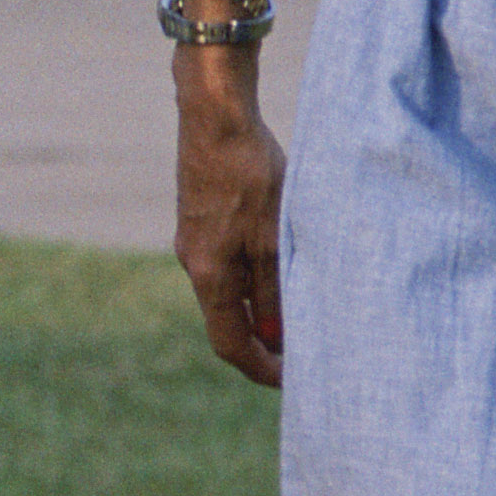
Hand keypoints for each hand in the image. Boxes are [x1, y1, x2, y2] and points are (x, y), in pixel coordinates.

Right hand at [174, 67, 286, 388]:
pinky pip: (227, 260)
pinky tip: (279, 260)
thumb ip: (273, 290)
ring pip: (228, 288)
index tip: (292, 381)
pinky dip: (253, 275)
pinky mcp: (201, 215)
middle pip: (226, 319)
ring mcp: (195, 238)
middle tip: (301, 352)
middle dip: (263, 341)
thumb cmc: (248, 173)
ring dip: (260, 305)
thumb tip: (276, 337)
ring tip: (298, 306)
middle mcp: (195, 262)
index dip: (261, 369)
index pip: (231, 344)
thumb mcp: (273, 238)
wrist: (215, 114)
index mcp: (209, 275)